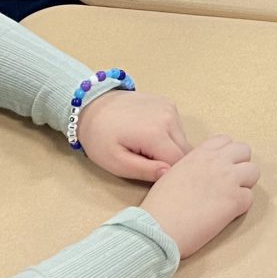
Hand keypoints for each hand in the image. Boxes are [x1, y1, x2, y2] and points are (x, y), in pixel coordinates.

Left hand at [75, 89, 189, 181]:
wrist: (92, 104)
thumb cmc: (99, 137)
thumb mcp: (116, 162)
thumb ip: (144, 171)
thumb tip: (169, 173)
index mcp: (156, 133)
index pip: (178, 163)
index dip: (167, 174)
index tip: (149, 173)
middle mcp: (169, 117)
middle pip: (185, 152)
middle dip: (170, 161)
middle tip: (145, 162)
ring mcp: (170, 107)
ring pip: (182, 140)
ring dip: (170, 149)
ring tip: (145, 148)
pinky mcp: (169, 103)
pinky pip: (177, 128)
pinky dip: (168, 137)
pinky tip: (148, 136)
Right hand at [139, 133, 259, 258]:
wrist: (158, 227)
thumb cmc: (160, 205)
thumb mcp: (173, 173)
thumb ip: (192, 167)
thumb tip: (201, 174)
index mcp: (199, 154)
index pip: (225, 141)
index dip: (226, 154)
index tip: (220, 166)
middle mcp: (216, 162)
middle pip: (245, 151)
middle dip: (240, 165)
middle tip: (229, 182)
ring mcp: (228, 179)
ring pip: (254, 172)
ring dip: (245, 184)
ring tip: (230, 198)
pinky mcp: (235, 200)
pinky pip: (249, 197)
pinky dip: (241, 206)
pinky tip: (226, 213)